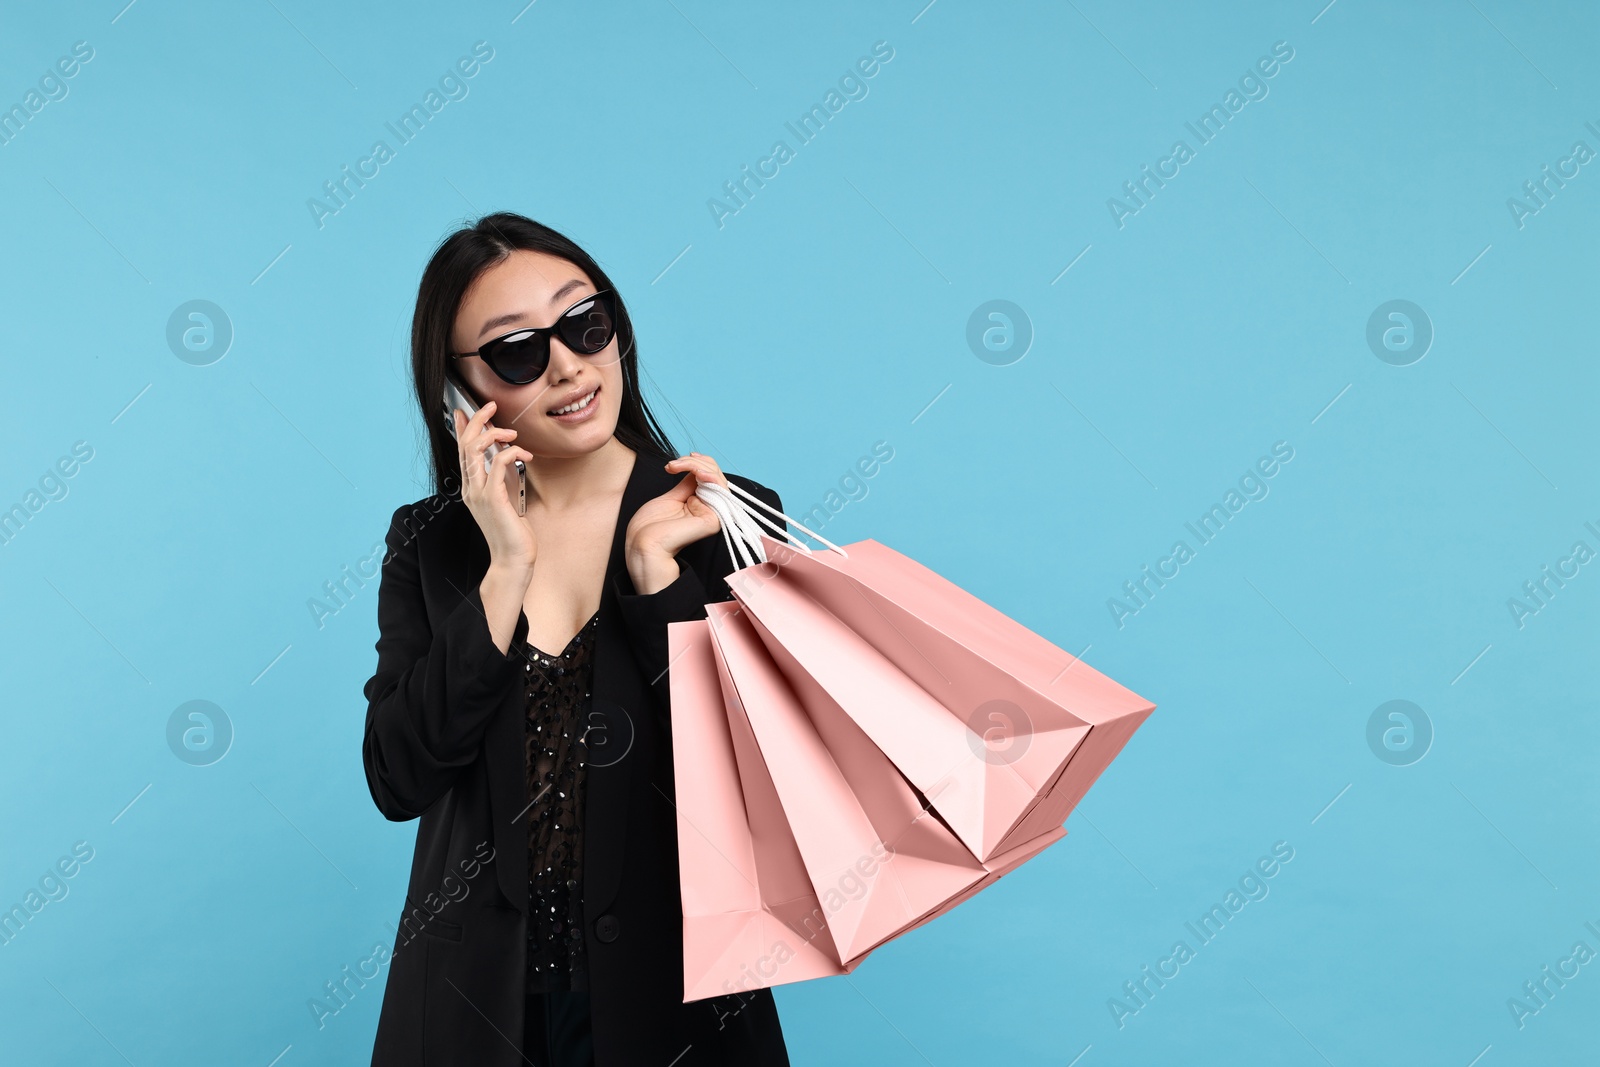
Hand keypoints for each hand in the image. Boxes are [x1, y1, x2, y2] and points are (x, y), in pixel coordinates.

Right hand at [454, 401, 535, 571]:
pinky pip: (497, 464)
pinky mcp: (493, 498)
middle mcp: (470, 488)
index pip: (461, 450)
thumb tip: (504, 452)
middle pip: (464, 444)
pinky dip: (510, 452)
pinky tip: (524, 454)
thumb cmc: (512, 530)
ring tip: (512, 434)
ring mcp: (478, 493)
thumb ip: (502, 474)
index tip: (464, 410)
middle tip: (491, 406)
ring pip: (474, 449)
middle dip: (477, 420)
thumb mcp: (506, 495)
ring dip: (494, 433)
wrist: (512, 559)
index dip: (461, 427)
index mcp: (471, 486)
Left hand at [625, 452, 728, 593]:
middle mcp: (709, 509)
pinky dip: (708, 475)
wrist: (642, 544)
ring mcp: (713, 514)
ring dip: (698, 465)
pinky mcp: (714, 519)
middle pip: (715, 474)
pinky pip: (719, 489)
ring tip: (678, 465)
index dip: (697, 463)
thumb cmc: (650, 527)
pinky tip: (696, 472)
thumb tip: (697, 468)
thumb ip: (687, 484)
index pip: (709, 477)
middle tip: (673, 465)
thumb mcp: (671, 498)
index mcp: (700, 505)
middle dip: (694, 462)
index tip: (678, 461)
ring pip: (718, 478)